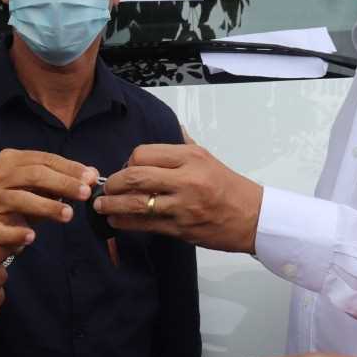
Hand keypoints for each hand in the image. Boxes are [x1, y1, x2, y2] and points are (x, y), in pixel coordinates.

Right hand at [0, 148, 96, 247]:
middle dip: (63, 184)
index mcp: (10, 159)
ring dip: (47, 207)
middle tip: (85, 194)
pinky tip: (32, 236)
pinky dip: (15, 233)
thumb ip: (67, 177)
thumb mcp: (46, 184)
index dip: (69, 168)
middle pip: (34, 175)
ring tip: (69, 215)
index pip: (44, 159)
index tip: (91, 178)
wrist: (0, 221)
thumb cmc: (27, 197)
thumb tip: (92, 175)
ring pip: (20, 199)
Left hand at [93, 144, 260, 252]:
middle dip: (112, 183)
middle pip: (135, 176)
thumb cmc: (230, 187)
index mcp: (191, 157)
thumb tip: (171, 128)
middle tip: (104, 188)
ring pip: (136, 203)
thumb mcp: (208, 157)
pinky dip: (126, 223)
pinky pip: (146, 225)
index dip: (127, 162)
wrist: (254, 218)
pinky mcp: (182, 228)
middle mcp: (186, 179)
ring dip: (112, 205)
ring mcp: (183, 205)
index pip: (144, 154)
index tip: (124, 169)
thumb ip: (184, 145)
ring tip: (102, 206)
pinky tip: (117, 221)